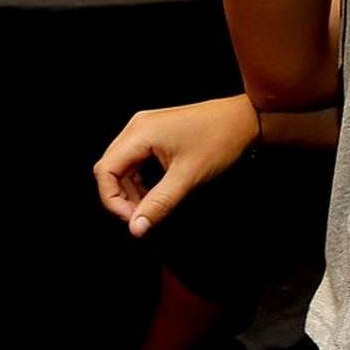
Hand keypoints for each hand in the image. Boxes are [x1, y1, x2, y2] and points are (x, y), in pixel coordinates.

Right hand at [93, 95, 259, 237]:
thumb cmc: (218, 142)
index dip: (112, 200)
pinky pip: (135, 159)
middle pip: (110, 167)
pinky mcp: (154, 132)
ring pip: (122, 165)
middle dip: (120, 197)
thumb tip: (137, 229)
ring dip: (130, 190)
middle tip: (142, 218)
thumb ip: (159, 204)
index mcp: (139, 133)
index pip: (105, 170)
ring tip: (150, 209)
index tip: (134, 220)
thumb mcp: (188, 178)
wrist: (243, 119)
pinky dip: (140, 180)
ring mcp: (144, 128)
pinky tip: (156, 194)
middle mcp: (136, 127)